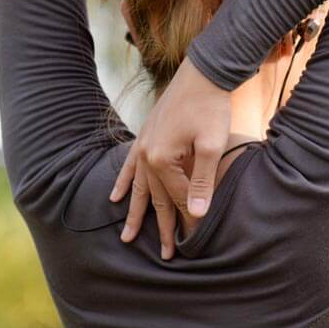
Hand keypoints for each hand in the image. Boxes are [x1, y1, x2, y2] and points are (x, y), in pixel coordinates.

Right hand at [109, 57, 229, 258]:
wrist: (204, 72)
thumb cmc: (211, 107)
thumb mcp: (211, 145)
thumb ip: (202, 182)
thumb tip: (196, 215)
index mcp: (161, 158)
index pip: (177, 198)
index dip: (189, 221)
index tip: (196, 242)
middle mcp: (146, 154)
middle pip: (155, 197)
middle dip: (162, 227)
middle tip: (166, 255)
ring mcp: (143, 144)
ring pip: (139, 186)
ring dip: (136, 211)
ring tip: (128, 236)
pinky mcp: (146, 135)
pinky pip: (130, 165)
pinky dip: (124, 181)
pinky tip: (117, 195)